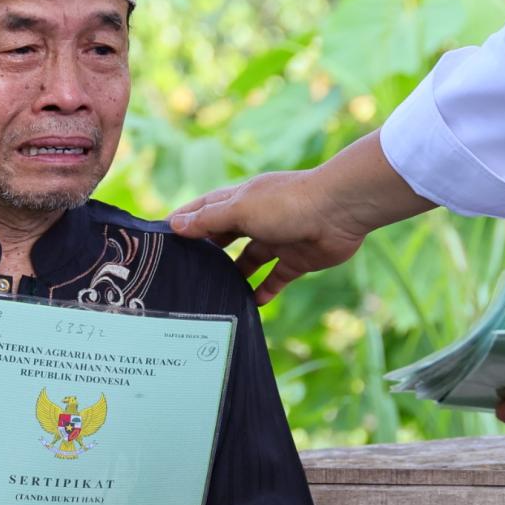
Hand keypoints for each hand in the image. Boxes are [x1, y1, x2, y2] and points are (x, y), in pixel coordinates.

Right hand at [169, 131, 430, 303]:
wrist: (341, 210)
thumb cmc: (288, 202)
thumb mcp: (242, 209)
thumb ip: (210, 219)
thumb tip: (175, 224)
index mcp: (241, 199)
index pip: (205, 209)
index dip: (185, 221)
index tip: (163, 240)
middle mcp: (257, 218)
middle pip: (225, 236)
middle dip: (207, 252)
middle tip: (185, 274)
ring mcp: (277, 239)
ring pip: (249, 259)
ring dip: (234, 275)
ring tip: (214, 295)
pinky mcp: (297, 259)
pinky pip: (276, 278)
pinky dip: (265, 290)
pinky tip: (251, 305)